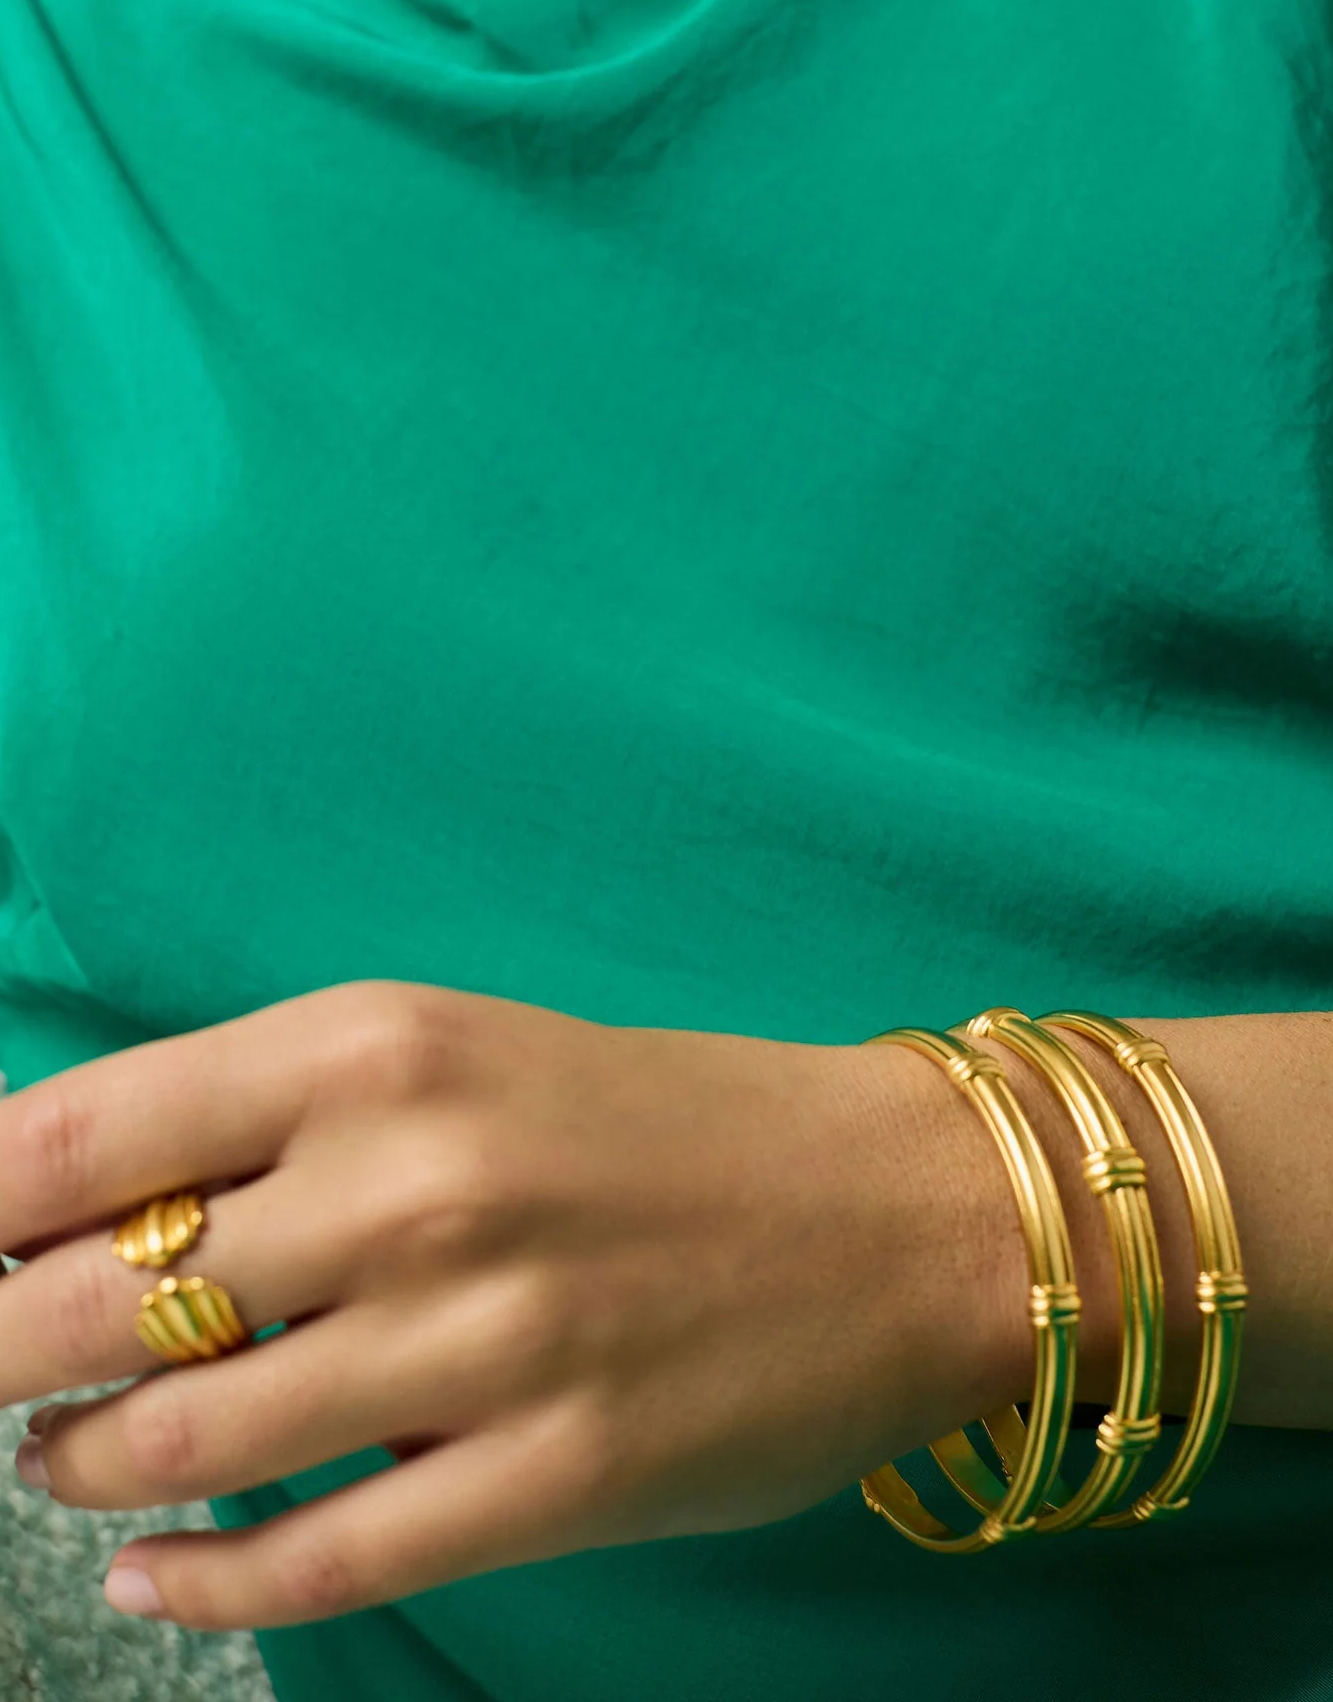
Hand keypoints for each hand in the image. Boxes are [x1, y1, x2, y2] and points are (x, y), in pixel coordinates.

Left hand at [0, 981, 1034, 1629]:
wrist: (892, 1206)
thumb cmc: (655, 1119)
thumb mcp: (462, 1054)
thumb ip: (276, 1117)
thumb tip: (70, 1208)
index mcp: (381, 1047)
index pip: (79, 1136)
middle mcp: (415, 1183)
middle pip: (95, 1304)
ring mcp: (485, 1340)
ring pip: (186, 1443)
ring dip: (85, 1467)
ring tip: (65, 1460)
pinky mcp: (554, 1477)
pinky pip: (316, 1559)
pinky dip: (200, 1582)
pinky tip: (155, 1571)